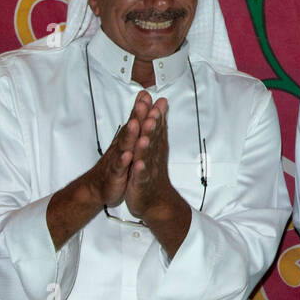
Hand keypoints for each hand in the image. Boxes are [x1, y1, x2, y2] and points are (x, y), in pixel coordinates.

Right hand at [85, 91, 148, 208]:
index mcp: (127, 139)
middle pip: (130, 128)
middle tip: (143, 103)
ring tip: (136, 124)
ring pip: (124, 145)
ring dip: (130, 135)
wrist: (98, 186)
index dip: (141, 108)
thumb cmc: (116, 162)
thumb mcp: (128, 143)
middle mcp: (121, 145)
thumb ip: (135, 123)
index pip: (135, 120)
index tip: (147, 95)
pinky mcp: (115, 174)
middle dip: (137, 115)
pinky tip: (127, 156)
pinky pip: (119, 167)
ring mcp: (117, 158)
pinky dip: (123, 161)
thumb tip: (143, 106)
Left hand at [124, 95, 182, 220]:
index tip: (156, 100)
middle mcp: (154, 156)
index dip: (156, 114)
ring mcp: (148, 169)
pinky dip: (140, 171)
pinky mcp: (142, 184)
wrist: (155, 200)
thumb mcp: (154, 147)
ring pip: (148, 156)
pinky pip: (141, 177)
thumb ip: (157, 126)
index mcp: (155, 147)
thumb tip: (161, 106)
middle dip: (153, 125)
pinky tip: (138, 164)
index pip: (156, 128)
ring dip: (147, 145)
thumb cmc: (151, 171)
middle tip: (154, 111)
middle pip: (153, 139)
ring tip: (145, 135)